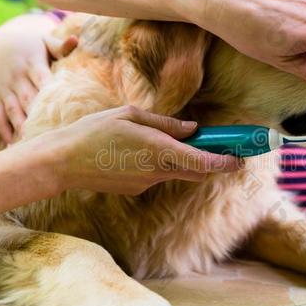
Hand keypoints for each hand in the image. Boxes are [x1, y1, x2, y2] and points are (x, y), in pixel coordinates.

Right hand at [0, 14, 77, 142]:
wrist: (2, 42)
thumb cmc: (34, 45)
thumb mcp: (46, 42)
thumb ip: (61, 45)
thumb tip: (76, 40)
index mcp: (32, 63)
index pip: (42, 80)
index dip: (50, 94)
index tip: (62, 110)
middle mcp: (17, 77)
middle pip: (28, 99)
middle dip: (38, 116)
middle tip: (52, 135)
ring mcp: (5, 89)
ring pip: (13, 110)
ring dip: (21, 127)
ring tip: (31, 144)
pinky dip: (5, 131)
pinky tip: (13, 146)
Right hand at [40, 105, 242, 194]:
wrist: (63, 162)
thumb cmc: (95, 131)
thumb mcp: (131, 116)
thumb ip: (165, 124)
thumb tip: (192, 129)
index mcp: (158, 150)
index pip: (203, 162)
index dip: (226, 163)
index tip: (241, 159)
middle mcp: (157, 171)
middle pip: (196, 171)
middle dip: (209, 161)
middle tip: (213, 144)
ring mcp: (146, 183)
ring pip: (176, 172)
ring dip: (181, 160)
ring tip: (159, 140)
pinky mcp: (136, 190)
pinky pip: (156, 175)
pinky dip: (158, 164)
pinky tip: (133, 152)